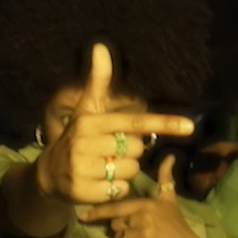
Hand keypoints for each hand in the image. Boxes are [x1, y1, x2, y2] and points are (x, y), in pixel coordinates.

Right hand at [35, 43, 195, 204]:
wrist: (48, 174)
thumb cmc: (76, 137)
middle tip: (109, 153)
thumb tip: (100, 45)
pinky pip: (120, 190)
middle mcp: (85, 144)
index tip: (190, 126)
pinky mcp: (82, 192)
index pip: (134, 123)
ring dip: (124, 173)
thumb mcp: (86, 110)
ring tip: (104, 169)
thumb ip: (97, 80)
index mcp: (90, 122)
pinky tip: (100, 185)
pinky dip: (116, 190)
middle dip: (130, 153)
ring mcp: (82, 169)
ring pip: (130, 171)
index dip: (163, 123)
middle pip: (136, 150)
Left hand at [81, 155, 210, 237]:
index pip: (115, 208)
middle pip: (114, 225)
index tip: (82, 216)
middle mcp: (141, 218)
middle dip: (122, 229)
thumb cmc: (176, 224)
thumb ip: (165, 178)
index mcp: (144, 204)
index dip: (97, 212)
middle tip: (139, 231)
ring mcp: (141, 234)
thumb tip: (169, 156)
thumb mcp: (170, 199)